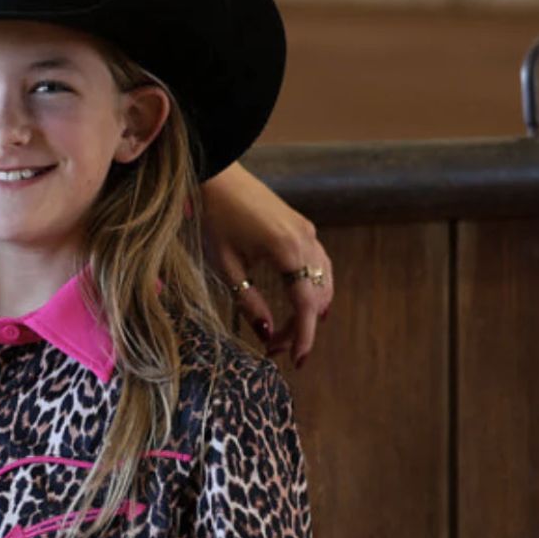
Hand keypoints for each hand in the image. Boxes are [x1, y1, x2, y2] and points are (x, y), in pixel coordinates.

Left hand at [200, 161, 332, 366]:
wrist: (218, 176)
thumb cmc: (215, 218)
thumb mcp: (225, 266)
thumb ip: (248, 302)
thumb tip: (265, 334)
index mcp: (288, 251)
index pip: (306, 305)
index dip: (303, 336)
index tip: (296, 361)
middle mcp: (306, 241)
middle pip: (317, 297)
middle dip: (299, 327)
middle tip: (272, 348)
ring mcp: (308, 232)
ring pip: (323, 282)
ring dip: (307, 310)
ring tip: (281, 332)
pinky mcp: (303, 228)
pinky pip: (319, 266)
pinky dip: (312, 289)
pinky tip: (300, 304)